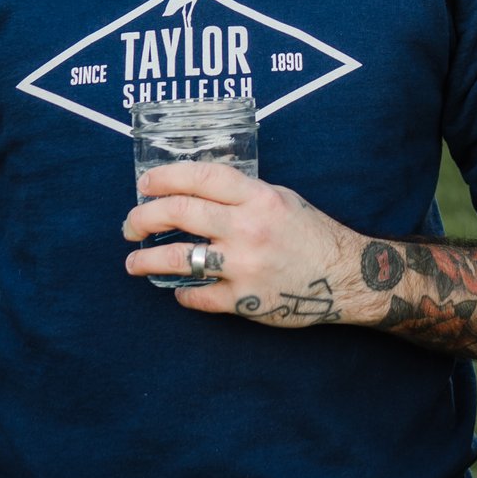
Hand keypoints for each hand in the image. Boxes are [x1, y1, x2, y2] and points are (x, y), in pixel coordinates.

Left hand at [122, 161, 373, 324]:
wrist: (346, 276)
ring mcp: (245, 266)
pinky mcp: (245, 301)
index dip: (164, 177)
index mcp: (258, 197)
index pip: (200, 176)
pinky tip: (179, 290)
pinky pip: (198, 297)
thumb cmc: (310, 233)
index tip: (144, 184)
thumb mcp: (281, 198)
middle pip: (179, 213)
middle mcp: (248, 228)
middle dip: (143, 217)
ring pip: (177, 259)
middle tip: (130, 226)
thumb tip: (192, 190)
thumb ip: (241, 194)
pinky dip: (182, 294)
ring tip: (134, 264)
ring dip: (146, 261)